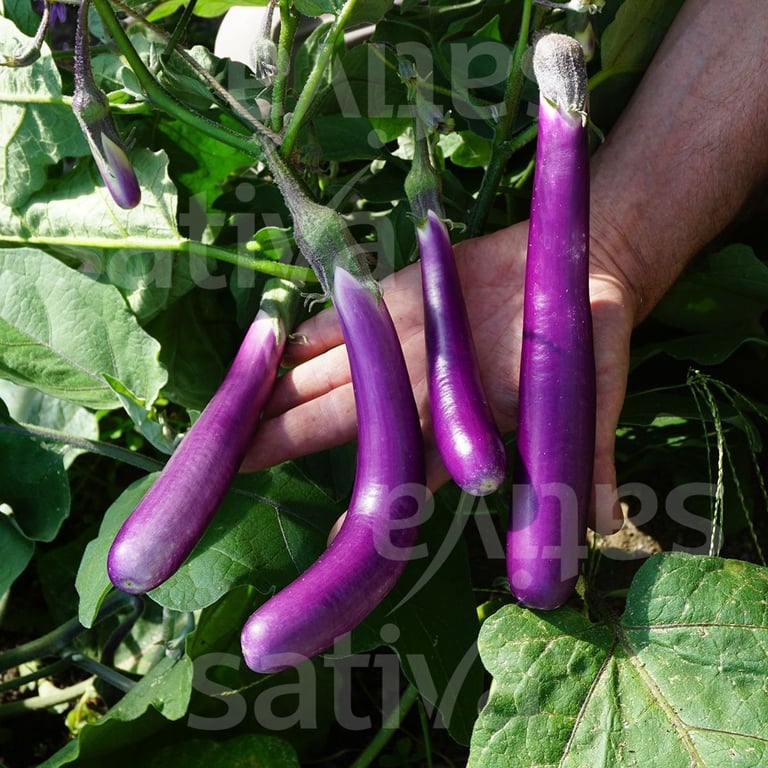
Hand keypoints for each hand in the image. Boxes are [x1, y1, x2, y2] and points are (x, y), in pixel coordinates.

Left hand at [241, 220, 634, 534]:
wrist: (576, 261)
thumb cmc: (587, 338)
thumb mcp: (591, 397)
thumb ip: (588, 456)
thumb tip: (608, 525)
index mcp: (456, 428)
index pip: (401, 479)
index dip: (365, 509)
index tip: (324, 541)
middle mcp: (416, 394)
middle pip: (341, 424)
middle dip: (283, 442)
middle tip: (223, 466)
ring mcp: (399, 347)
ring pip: (327, 376)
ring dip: (279, 394)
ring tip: (225, 417)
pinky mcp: (395, 298)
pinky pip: (340, 320)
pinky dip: (303, 333)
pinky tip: (261, 348)